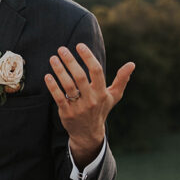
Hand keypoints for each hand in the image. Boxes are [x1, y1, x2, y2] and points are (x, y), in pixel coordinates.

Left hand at [45, 42, 134, 166]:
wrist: (89, 134)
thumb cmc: (101, 109)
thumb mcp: (113, 96)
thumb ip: (122, 80)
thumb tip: (132, 64)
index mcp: (102, 93)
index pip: (96, 71)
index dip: (88, 57)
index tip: (79, 45)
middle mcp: (91, 99)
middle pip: (80, 77)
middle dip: (70, 61)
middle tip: (62, 49)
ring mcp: (78, 107)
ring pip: (68, 86)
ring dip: (59, 71)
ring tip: (53, 58)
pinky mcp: (67, 113)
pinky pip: (59, 97)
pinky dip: (52, 86)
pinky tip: (48, 75)